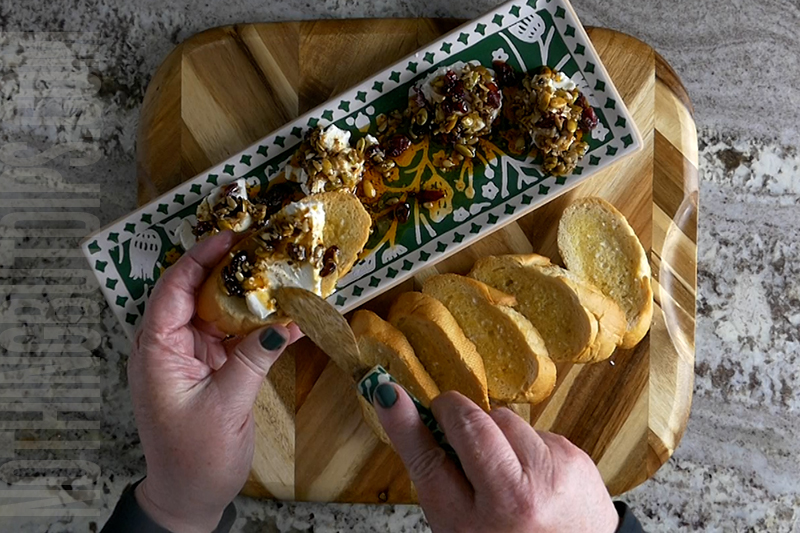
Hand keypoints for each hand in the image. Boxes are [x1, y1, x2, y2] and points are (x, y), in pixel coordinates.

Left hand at [128, 232, 301, 532]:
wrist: (190, 496)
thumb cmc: (196, 457)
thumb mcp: (226, 406)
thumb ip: (255, 359)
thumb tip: (286, 322)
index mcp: (158, 352)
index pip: (173, 290)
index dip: (198, 259)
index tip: (230, 238)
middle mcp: (169, 347)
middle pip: (194, 293)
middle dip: (226, 269)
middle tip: (262, 247)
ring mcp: (189, 356)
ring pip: (215, 311)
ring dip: (244, 294)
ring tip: (276, 272)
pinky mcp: (209, 367)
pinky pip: (231, 334)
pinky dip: (254, 323)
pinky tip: (282, 313)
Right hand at [373, 386, 618, 532]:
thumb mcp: (460, 526)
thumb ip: (438, 476)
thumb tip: (402, 412)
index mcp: (470, 526)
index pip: (428, 461)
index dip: (404, 424)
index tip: (388, 395)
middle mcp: (513, 500)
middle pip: (470, 425)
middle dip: (453, 412)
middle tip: (447, 419)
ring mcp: (549, 476)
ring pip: (503, 418)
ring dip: (495, 432)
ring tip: (502, 467)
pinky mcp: (575, 460)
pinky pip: (535, 429)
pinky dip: (526, 443)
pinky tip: (532, 473)